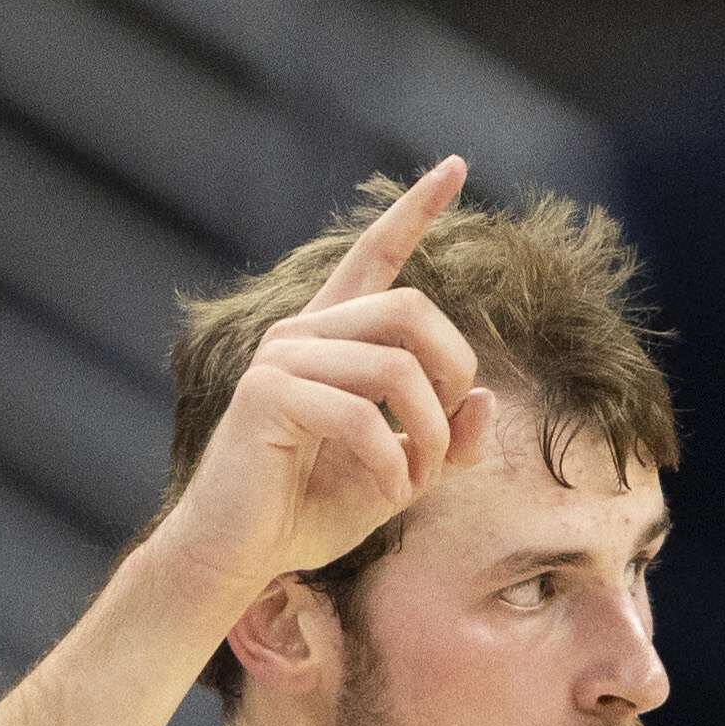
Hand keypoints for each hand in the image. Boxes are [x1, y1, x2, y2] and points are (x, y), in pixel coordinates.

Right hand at [144, 162, 492, 626]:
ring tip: (413, 483)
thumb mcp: (399, 474)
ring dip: (428, 435)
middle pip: (412, 309)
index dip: (415, 210)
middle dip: (452, 373)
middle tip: (445, 439)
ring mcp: (279, 359)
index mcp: (329, 338)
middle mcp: (301, 334)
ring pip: (396, 368)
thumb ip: (443, 439)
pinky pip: (362, 415)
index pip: (375, 256)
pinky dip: (390, 464)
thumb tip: (487, 402)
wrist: (236, 559)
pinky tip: (385, 492)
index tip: (458, 166)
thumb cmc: (308, 514)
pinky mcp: (265, 396)